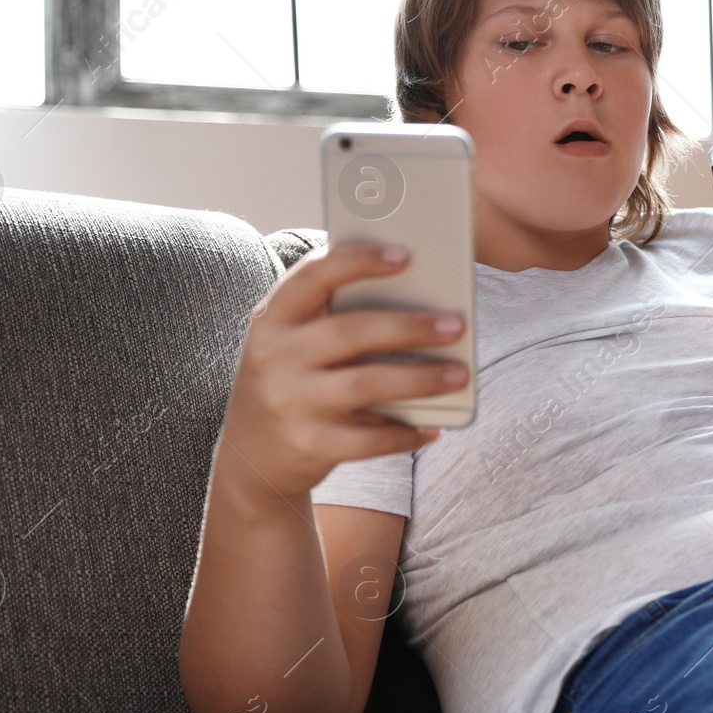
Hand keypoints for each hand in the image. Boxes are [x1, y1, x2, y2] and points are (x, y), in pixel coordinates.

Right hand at [217, 241, 469, 505]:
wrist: (251, 458)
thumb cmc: (290, 382)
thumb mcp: (292, 342)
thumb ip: (332, 314)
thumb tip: (414, 290)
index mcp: (273, 319)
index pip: (313, 276)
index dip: (359, 262)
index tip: (405, 255)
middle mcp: (275, 357)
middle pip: (352, 331)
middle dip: (410, 326)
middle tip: (456, 325)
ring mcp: (290, 403)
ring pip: (368, 384)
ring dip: (421, 379)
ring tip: (460, 374)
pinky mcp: (310, 444)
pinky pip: (370, 438)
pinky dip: (406, 432)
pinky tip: (433, 427)